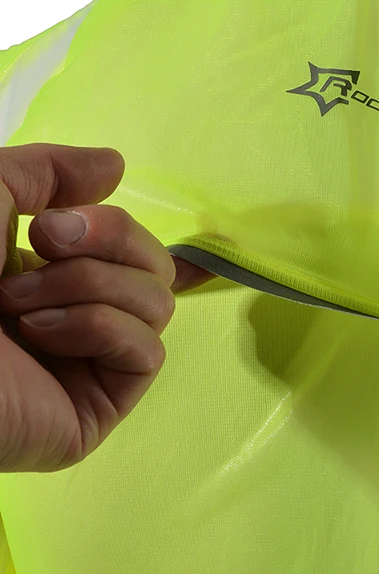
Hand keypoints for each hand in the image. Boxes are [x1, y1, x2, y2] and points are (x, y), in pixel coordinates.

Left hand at [0, 143, 214, 472]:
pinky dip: (101, 329)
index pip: (128, 243)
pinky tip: (43, 339)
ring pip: (157, 304)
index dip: (107, 225)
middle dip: (105, 248)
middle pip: (155, 267)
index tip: (46, 227)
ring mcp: (92, 362)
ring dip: (91, 288)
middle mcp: (78, 313)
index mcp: (49, 272)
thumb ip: (46, 171)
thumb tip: (116, 165)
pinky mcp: (103, 404)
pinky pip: (149, 350)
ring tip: (22, 310)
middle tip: (41, 254)